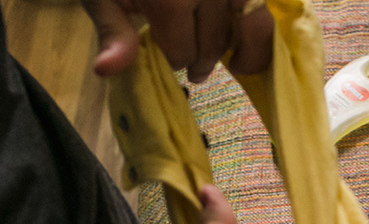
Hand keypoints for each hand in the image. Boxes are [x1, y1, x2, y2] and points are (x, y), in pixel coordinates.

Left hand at [81, 0, 273, 80]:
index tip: (165, 56)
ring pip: (246, 26)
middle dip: (200, 59)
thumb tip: (107, 70)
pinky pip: (261, 9)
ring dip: (237, 48)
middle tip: (193, 70)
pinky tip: (244, 42)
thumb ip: (112, 31)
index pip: (181, 52)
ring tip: (231, 62)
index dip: (172, 61)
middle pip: (212, 43)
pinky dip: (256, 31)